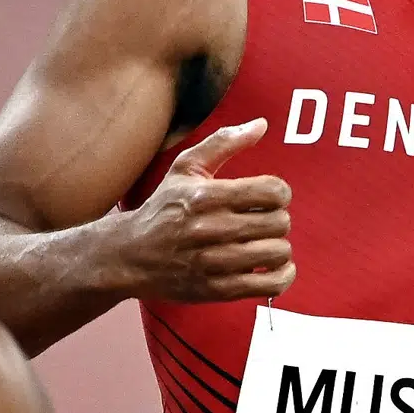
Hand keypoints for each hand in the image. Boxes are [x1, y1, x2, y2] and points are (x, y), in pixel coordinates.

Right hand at [118, 118, 294, 302]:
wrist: (130, 255)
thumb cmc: (163, 207)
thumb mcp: (186, 167)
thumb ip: (224, 142)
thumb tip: (262, 124)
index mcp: (207, 195)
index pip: (272, 191)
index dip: (279, 192)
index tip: (268, 197)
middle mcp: (211, 229)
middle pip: (279, 222)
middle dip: (278, 218)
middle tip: (262, 220)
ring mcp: (215, 262)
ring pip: (278, 253)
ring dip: (278, 246)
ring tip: (264, 242)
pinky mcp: (217, 290)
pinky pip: (270, 285)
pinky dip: (283, 276)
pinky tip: (275, 267)